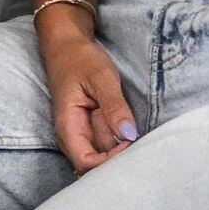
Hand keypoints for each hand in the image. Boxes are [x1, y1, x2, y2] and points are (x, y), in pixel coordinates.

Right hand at [39, 28, 138, 174]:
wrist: (68, 45)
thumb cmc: (81, 58)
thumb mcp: (101, 77)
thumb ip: (114, 106)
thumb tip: (128, 135)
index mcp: (68, 126)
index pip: (85, 162)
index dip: (108, 161)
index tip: (129, 144)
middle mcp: (71, 134)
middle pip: (93, 164)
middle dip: (115, 160)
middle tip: (140, 146)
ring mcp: (80, 131)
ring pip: (100, 153)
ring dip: (118, 150)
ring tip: (139, 139)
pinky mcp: (89, 125)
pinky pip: (103, 141)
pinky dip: (117, 140)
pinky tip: (130, 133)